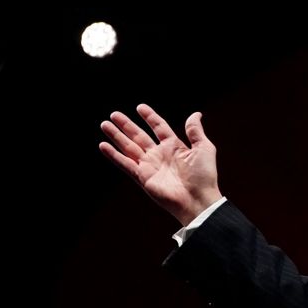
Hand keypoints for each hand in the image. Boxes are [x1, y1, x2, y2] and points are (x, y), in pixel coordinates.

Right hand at [99, 103, 221, 225]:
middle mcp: (160, 155)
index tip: (140, 107)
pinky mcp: (143, 177)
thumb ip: (195, 131)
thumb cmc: (204, 176)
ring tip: (105, 124)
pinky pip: (125, 164)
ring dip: (116, 136)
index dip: (150, 117)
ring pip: (129, 147)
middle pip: (139, 136)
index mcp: (174, 146)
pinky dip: (114, 155)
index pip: (159, 127)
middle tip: (114, 114)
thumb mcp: (204, 148)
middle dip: (126, 125)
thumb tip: (196, 114)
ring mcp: (150, 166)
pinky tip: (103, 145)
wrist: (198, 199)